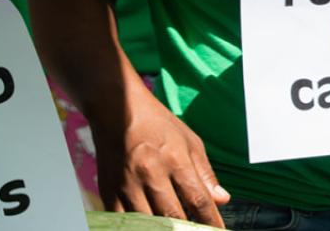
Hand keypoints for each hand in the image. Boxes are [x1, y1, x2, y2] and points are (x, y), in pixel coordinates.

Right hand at [94, 89, 228, 226]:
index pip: (198, 200)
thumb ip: (205, 174)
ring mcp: (126, 184)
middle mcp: (150, 174)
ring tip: (175, 229)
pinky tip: (148, 226)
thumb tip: (222, 200)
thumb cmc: (158, 126)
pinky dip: (136, 226)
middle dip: (188, 230)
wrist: (117, 110)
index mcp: (176, 160)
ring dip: (162, 229)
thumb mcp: (190, 142)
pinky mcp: (108, 191)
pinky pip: (122, 220)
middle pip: (173, 216)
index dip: (210, 222)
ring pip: (147, 222)